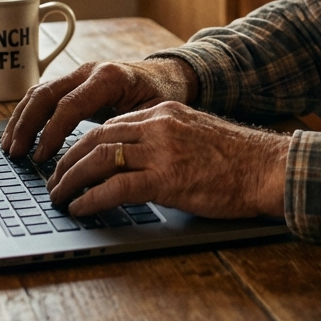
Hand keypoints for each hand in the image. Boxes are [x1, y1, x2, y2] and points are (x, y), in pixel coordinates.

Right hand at [0, 57, 197, 160]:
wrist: (169, 74)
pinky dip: (28, 113)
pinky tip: (20, 133)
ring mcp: (79, 73)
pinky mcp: (74, 81)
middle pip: (47, 94)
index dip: (52, 133)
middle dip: (27, 125)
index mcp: (109, 78)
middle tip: (16, 153)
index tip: (41, 157)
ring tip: (10, 146)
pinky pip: (44, 94)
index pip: (69, 105)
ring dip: (22, 119)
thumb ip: (126, 132)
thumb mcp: (153, 115)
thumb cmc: (163, 96)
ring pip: (40, 92)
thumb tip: (99, 162)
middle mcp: (90, 71)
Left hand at [47, 101, 289, 218]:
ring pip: (99, 159)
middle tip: (54, 181)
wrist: (266, 168)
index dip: (83, 144)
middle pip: (96, 138)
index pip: (111, 124)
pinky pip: (115, 188)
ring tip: (60, 197)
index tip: (70, 161)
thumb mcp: (195, 134)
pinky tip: (81, 208)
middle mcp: (158, 125)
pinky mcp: (166, 179)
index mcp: (164, 112)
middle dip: (68, 161)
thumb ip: (165, 140)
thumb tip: (137, 160)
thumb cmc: (238, 159)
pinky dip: (91, 199)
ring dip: (72, 180)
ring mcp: (161, 151)